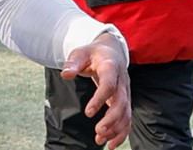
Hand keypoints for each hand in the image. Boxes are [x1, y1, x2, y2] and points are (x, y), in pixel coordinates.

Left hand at [61, 32, 131, 148]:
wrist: (111, 52)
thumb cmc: (92, 53)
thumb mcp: (80, 53)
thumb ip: (72, 63)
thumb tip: (66, 73)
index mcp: (111, 67)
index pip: (109, 85)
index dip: (99, 99)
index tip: (88, 113)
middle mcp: (122, 81)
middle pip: (121, 103)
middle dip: (111, 119)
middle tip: (98, 131)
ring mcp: (125, 92)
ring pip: (126, 113)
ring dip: (116, 129)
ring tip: (100, 140)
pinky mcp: (125, 101)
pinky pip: (127, 118)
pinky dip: (121, 132)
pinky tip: (111, 143)